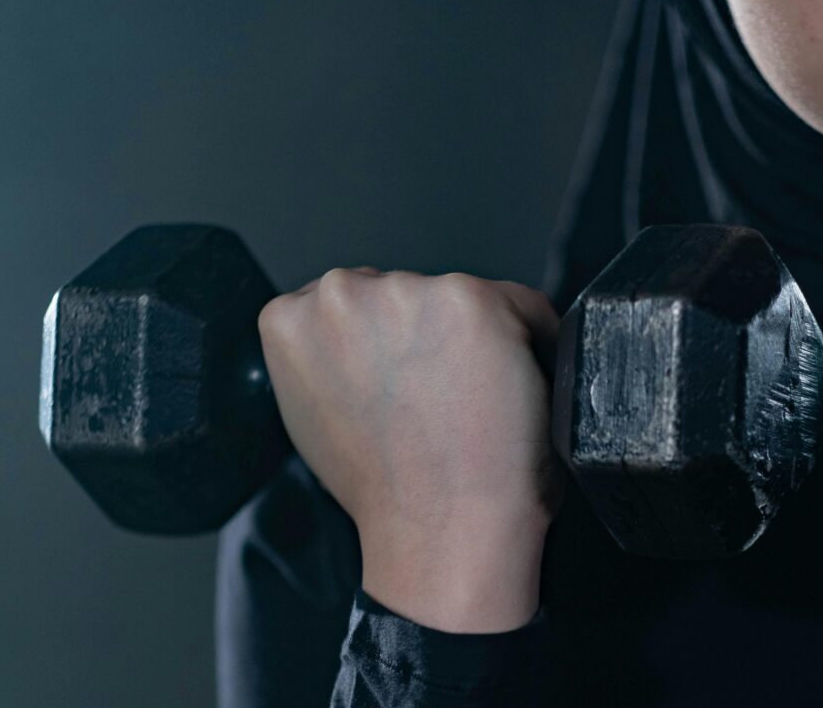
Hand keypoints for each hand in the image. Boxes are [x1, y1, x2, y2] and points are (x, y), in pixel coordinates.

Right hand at [257, 268, 563, 632]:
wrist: (439, 530)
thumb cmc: (387, 490)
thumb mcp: (315, 415)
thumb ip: (327, 358)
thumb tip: (357, 341)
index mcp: (291, 319)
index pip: (355, 300)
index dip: (392, 346)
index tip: (413, 379)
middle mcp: (341, 293)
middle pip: (407, 292)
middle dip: (430, 335)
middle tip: (445, 397)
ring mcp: (407, 292)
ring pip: (460, 295)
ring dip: (476, 336)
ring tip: (474, 401)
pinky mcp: (469, 300)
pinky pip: (520, 303)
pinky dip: (531, 339)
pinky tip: (512, 388)